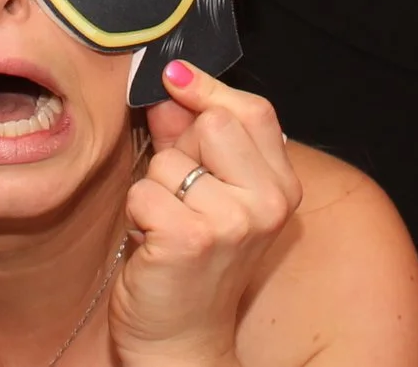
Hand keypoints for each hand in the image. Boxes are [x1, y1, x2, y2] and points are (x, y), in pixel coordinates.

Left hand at [112, 60, 302, 366]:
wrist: (179, 339)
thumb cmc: (190, 264)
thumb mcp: (204, 193)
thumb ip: (191, 137)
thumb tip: (172, 85)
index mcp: (280, 187)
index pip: (252, 111)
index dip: (209, 89)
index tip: (175, 77)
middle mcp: (267, 203)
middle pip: (213, 123)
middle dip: (180, 151)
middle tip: (181, 195)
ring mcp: (232, 222)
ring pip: (169, 161)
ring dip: (154, 189)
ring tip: (167, 226)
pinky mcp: (190, 239)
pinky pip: (144, 192)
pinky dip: (137, 214)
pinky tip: (153, 243)